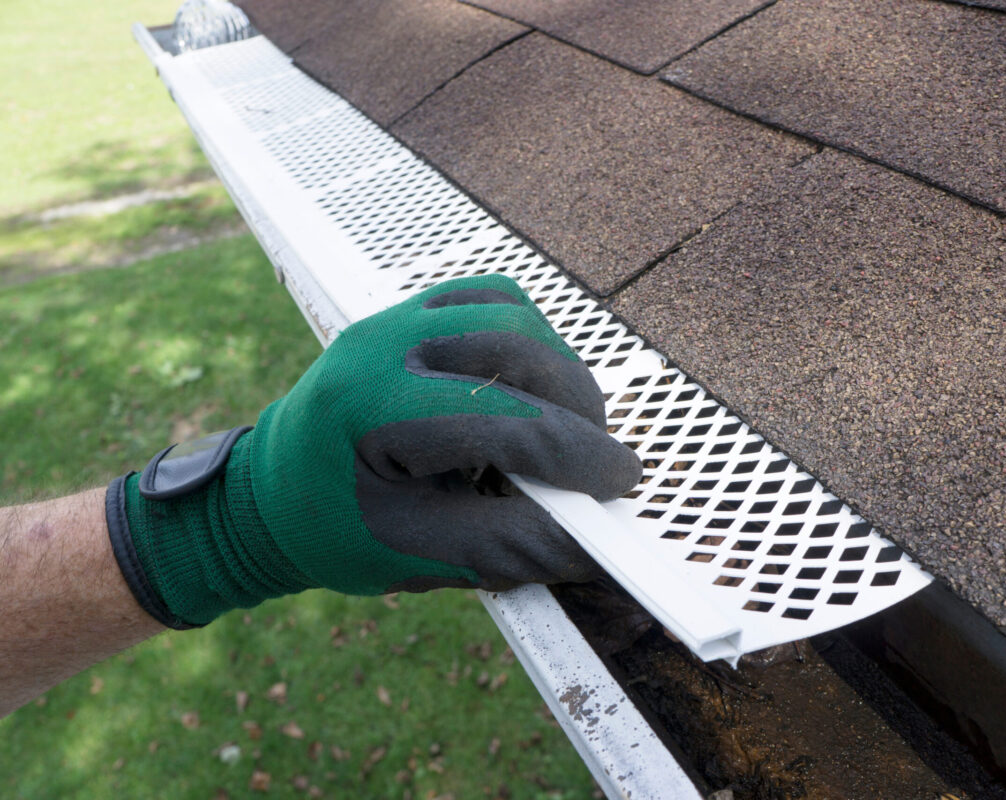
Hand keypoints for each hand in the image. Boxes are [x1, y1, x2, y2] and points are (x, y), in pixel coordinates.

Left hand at [107, 275, 641, 627]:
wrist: (267, 493)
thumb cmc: (333, 532)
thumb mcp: (418, 556)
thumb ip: (511, 546)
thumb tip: (596, 546)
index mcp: (374, 410)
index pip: (507, 419)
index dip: (580, 455)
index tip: (623, 484)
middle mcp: (384, 345)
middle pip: (521, 348)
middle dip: (579, 408)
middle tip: (599, 462)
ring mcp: (395, 316)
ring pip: (514, 313)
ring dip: (558, 369)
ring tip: (566, 427)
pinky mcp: (408, 310)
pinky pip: (492, 300)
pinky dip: (530, 340)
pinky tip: (534, 387)